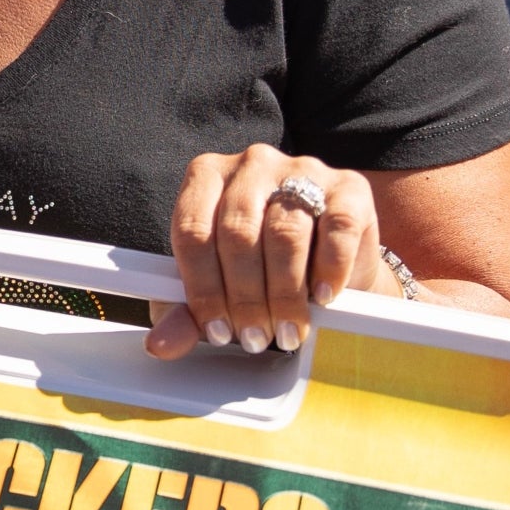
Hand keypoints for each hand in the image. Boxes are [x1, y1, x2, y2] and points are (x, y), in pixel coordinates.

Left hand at [145, 145, 390, 361]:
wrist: (331, 267)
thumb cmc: (262, 274)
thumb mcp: (217, 293)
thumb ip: (187, 315)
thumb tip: (161, 344)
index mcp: (206, 178)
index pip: (192, 230)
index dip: (202, 288)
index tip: (217, 330)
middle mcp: (251, 164)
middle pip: (238, 233)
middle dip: (245, 298)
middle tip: (255, 338)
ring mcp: (302, 169)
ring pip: (285, 233)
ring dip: (284, 293)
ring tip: (286, 330)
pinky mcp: (348, 186)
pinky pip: (337, 227)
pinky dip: (330, 269)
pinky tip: (323, 298)